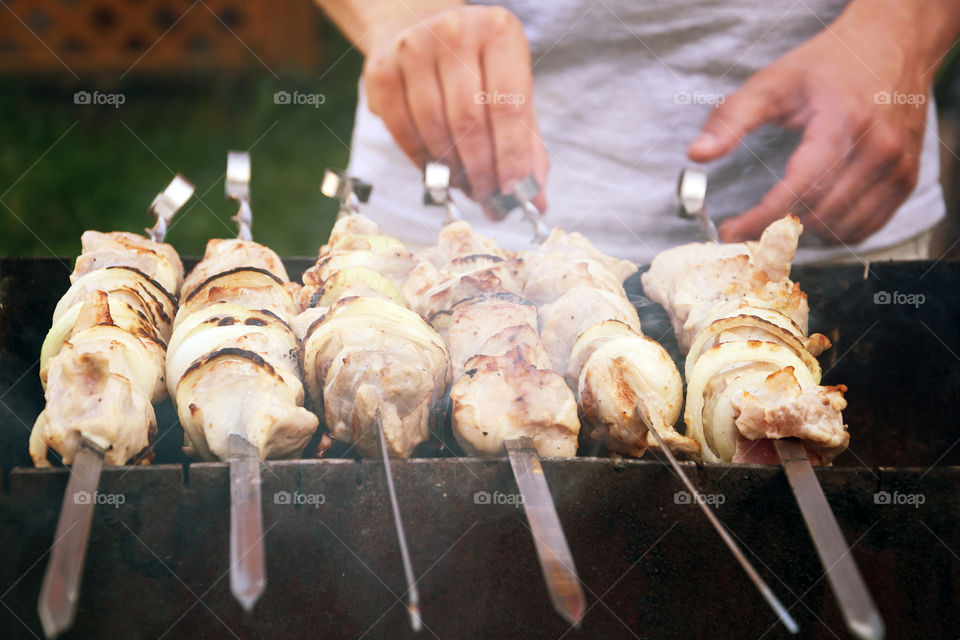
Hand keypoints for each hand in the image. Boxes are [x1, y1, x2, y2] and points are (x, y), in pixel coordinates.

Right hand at [363, 5, 548, 213]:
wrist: (418, 31)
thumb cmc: (475, 69)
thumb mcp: (511, 91)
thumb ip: (526, 143)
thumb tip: (537, 201)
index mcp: (498, 32)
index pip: (508, 106)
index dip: (511, 157)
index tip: (514, 193)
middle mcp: (454, 32)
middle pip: (470, 121)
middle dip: (482, 170)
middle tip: (489, 200)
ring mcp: (413, 49)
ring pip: (435, 129)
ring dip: (453, 170)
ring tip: (467, 187)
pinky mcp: (382, 71)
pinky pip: (403, 131)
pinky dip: (423, 161)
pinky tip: (438, 173)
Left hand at [687, 2, 936, 244]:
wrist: (893, 45)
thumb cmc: (828, 66)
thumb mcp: (774, 82)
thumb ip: (731, 118)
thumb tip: (697, 154)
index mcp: (845, 120)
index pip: (802, 187)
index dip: (762, 217)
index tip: (730, 231)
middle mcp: (879, 147)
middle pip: (819, 213)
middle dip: (775, 228)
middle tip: (745, 226)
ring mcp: (899, 167)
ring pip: (841, 228)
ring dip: (803, 232)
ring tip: (777, 216)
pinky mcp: (907, 181)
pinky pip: (865, 228)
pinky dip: (832, 231)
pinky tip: (809, 215)